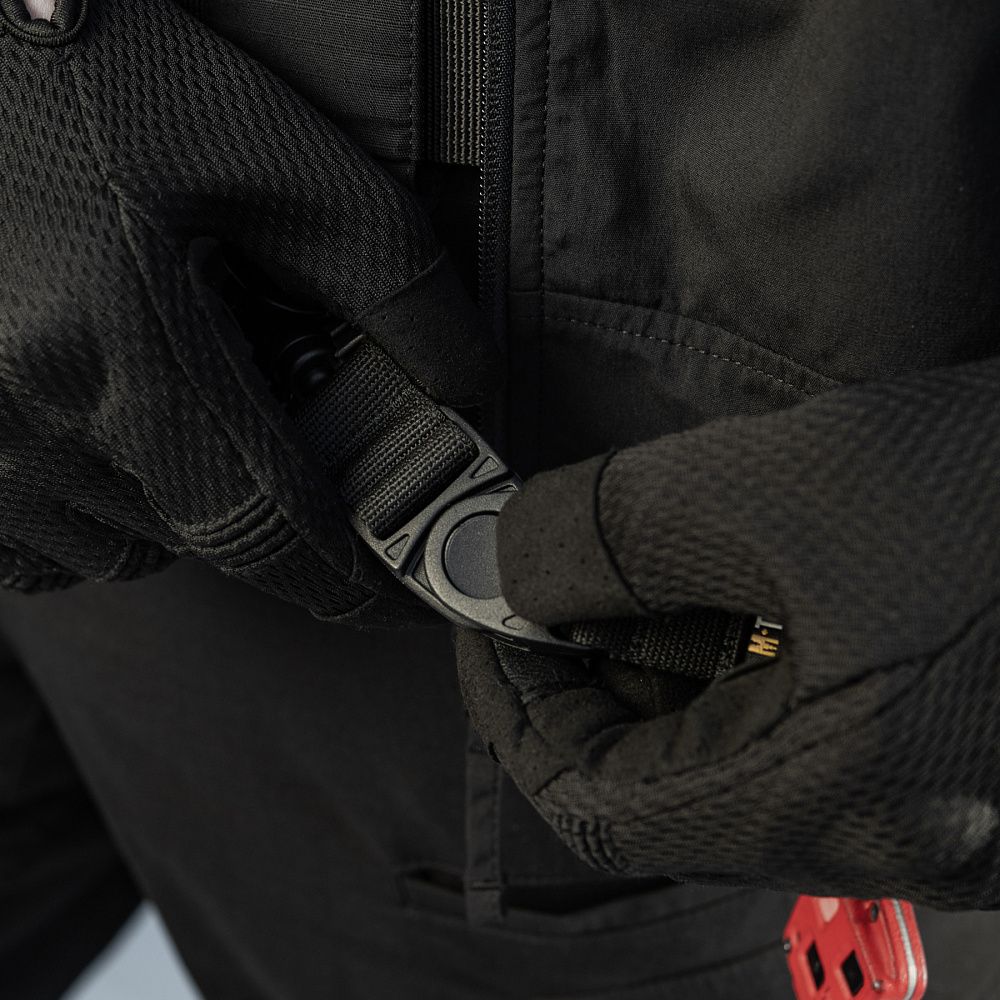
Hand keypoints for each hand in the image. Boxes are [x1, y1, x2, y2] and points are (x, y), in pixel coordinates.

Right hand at [0, 0, 495, 620]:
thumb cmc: (111, 81)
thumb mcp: (277, 155)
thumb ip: (392, 279)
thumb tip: (468, 392)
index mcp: (113, 339)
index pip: (263, 527)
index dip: (348, 583)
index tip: (405, 603)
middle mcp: (23, 415)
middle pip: (208, 541)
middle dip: (279, 514)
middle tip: (289, 430)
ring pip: (131, 547)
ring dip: (192, 502)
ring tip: (187, 391)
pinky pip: (53, 542)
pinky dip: (112, 507)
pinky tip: (117, 421)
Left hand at [458, 353, 999, 907]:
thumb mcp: (782, 488)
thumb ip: (615, 531)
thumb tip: (497, 555)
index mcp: (821, 802)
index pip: (587, 796)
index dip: (511, 698)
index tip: (482, 610)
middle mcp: (873, 832)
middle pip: (656, 770)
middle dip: (588, 661)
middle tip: (559, 566)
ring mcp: (917, 802)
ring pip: (729, 742)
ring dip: (665, 646)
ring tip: (650, 552)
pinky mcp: (947, 753)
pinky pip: (802, 719)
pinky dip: (742, 646)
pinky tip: (743, 569)